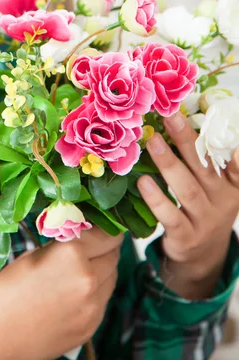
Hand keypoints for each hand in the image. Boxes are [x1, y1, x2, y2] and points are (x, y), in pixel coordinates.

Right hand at [0, 227, 122, 359]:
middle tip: (93, 244)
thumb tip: (83, 236)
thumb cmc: (5, 291)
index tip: (104, 224)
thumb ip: (63, 245)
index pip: (106, 234)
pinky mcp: (91, 326)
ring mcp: (92, 306)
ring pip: (112, 277)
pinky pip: (103, 299)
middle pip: (113, 254)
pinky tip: (75, 291)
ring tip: (82, 267)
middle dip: (105, 247)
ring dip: (103, 268)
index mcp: (71, 254)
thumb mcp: (33, 255)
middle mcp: (88, 278)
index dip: (106, 227)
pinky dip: (96, 291)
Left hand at [138, 111, 238, 298]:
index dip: (231, 149)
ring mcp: (205, 221)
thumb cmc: (203, 207)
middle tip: (170, 116)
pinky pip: (171, 216)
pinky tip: (142, 181)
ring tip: (152, 141)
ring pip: (187, 189)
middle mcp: (223, 202)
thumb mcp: (213, 186)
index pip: (235, 166)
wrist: (201, 255)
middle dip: (186, 139)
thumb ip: (202, 158)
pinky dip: (157, 199)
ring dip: (168, 163)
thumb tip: (177, 117)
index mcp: (232, 186)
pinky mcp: (186, 238)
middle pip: (204, 167)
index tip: (221, 126)